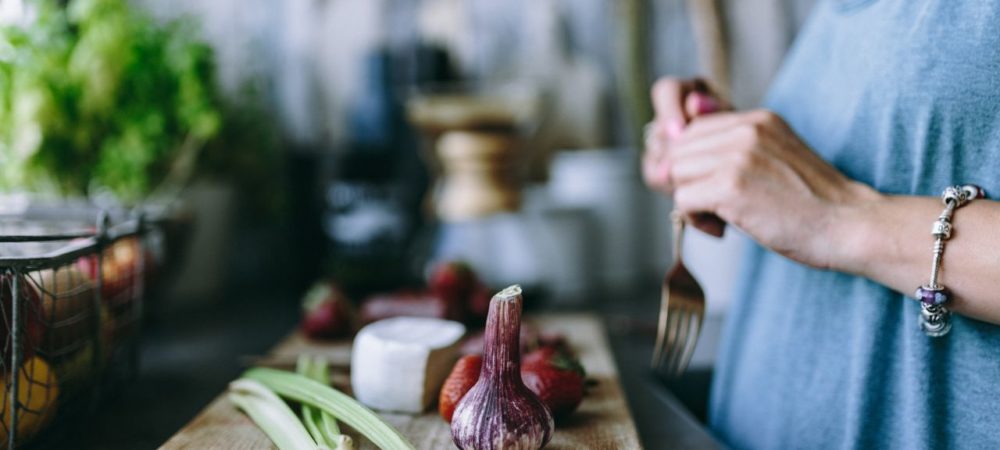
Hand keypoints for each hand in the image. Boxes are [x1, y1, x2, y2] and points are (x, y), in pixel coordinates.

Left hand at [665, 109, 879, 267]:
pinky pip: (683, 199)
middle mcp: (746, 130)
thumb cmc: (813, 204)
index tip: (712, 190)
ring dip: (690, 201)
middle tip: (714, 208)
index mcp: (758, 120)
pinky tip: (723, 229)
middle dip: (687, 183)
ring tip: (721, 219)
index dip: (694, 165)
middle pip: (679, 152)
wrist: (850, 224)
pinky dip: (694, 220)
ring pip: (676, 174)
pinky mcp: (730, 186)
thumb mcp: (775, 160)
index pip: (694, 132)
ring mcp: (738, 156)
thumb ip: (735, 154)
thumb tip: (673, 165)